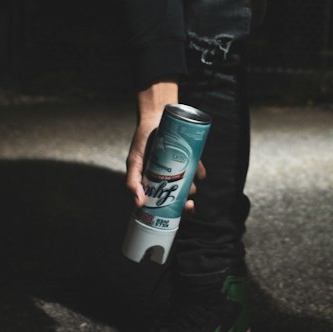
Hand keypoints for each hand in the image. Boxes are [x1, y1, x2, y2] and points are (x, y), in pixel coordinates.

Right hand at [126, 80, 204, 211]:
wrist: (154, 118)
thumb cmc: (141, 142)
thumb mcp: (134, 162)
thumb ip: (132, 182)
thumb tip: (138, 204)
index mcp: (154, 184)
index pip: (164, 204)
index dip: (174, 212)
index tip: (178, 213)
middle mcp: (168, 179)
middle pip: (180, 198)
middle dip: (187, 204)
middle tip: (189, 203)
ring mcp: (180, 169)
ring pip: (190, 184)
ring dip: (192, 188)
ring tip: (190, 186)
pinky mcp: (190, 157)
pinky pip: (198, 168)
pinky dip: (200, 171)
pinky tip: (199, 172)